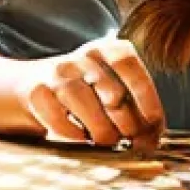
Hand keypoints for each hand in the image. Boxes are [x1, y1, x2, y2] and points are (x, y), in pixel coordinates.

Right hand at [16, 36, 165, 149]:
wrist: (35, 84)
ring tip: (107, 140)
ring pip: (87, 108)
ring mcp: (58, 72)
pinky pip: (61, 121)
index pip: (129, 66)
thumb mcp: (113, 87)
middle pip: (112, 93)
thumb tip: (152, 140)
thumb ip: (135, 108)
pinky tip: (82, 137)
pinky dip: (75, 136)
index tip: (155, 122)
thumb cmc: (87, 90)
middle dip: (127, 123)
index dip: (145, 96)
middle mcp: (82, 56)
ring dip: (102, 132)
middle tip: (131, 140)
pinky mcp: (37, 93)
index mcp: (107, 48)